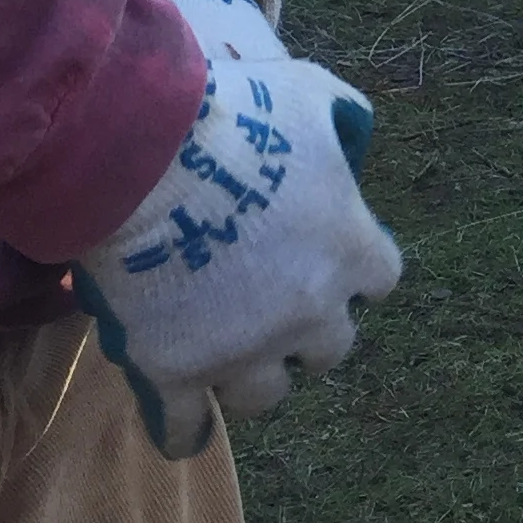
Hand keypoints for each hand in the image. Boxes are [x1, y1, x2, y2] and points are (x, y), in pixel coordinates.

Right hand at [79, 0, 401, 458]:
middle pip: (330, 349)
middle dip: (308, 330)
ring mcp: (242, 350)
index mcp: (350, 249)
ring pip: (265, 394)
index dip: (354, 269)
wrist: (141, 154)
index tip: (330, 258)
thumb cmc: (232, 113)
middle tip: (277, 306)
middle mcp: (308, 311)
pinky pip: (185, 427)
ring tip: (228, 354)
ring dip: (252, 374)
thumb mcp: (308, 92)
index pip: (381, 279)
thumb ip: (341, 118)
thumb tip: (352, 133)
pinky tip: (184, 428)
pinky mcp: (177, 372)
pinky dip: (185, 430)